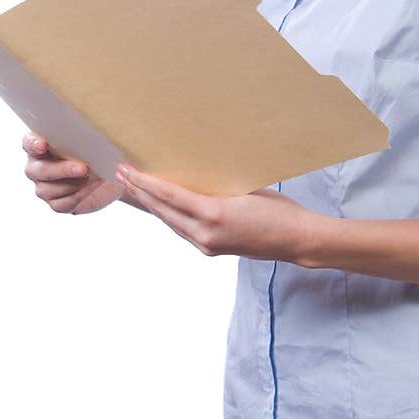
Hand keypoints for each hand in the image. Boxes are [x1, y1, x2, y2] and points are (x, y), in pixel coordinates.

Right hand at [23, 131, 120, 214]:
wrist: (107, 171)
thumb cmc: (94, 149)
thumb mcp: (91, 138)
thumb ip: (83, 136)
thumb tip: (95, 135)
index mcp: (40, 144)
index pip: (29, 142)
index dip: (34, 144)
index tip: (43, 145)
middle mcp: (37, 166)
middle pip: (40, 170)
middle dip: (63, 170)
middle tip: (84, 168)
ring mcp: (44, 187)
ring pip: (49, 190)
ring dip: (74, 184)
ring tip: (94, 177)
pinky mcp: (56, 203)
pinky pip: (63, 203)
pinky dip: (80, 195)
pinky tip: (92, 186)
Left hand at [113, 163, 320, 262]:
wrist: (297, 240)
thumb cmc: (279, 210)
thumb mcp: (245, 189)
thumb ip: (214, 187)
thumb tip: (190, 176)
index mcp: (213, 214)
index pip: (168, 195)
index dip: (144, 182)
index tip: (127, 169)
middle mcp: (204, 233)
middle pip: (162, 211)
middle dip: (140, 192)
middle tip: (121, 173)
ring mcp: (206, 244)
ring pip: (169, 222)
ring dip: (151, 205)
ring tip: (134, 187)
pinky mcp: (211, 249)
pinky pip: (182, 230)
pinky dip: (168, 216)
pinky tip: (161, 205)